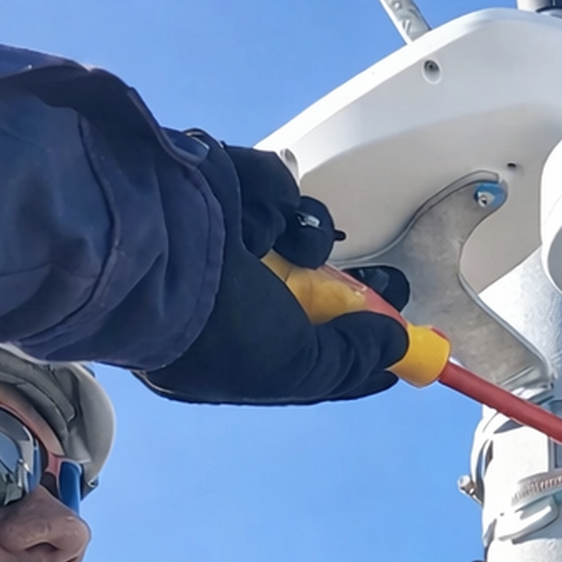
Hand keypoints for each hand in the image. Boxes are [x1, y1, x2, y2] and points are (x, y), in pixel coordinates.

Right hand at [139, 146, 408, 406]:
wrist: (154, 247)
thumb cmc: (213, 328)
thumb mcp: (293, 368)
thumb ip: (348, 359)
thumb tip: (395, 347)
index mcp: (236, 352)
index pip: (313, 359)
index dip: (360, 354)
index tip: (406, 348)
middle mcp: (236, 299)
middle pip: (321, 295)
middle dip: (359, 291)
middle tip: (394, 284)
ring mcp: (233, 244)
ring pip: (305, 239)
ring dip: (305, 243)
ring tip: (278, 247)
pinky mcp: (232, 194)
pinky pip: (280, 195)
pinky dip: (273, 203)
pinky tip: (248, 214)